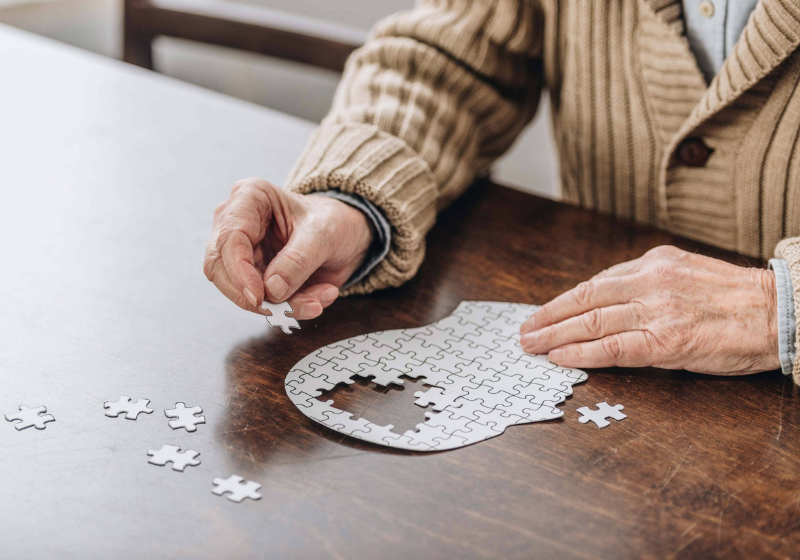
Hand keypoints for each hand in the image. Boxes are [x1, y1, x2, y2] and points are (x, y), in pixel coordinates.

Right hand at [204, 178, 373, 319]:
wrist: (346, 235)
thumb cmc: (333, 221)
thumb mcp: (323, 234)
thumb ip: (298, 260)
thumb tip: (271, 289)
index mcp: (249, 198)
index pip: (229, 238)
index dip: (239, 272)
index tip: (259, 297)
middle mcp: (237, 224)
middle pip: (221, 269)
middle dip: (254, 296)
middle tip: (286, 310)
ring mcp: (242, 253)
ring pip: (241, 291)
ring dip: (279, 306)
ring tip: (316, 302)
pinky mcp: (253, 276)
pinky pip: (262, 302)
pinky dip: (290, 307)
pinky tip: (318, 298)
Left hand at [520, 246, 779, 374]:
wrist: (780, 312)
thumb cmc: (735, 298)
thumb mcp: (686, 272)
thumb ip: (647, 282)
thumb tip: (606, 299)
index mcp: (654, 262)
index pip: (594, 283)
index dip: (562, 301)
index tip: (542, 312)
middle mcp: (650, 282)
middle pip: (584, 300)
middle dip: (548, 317)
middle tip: (524, 331)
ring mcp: (657, 311)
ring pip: (591, 322)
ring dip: (554, 335)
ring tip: (532, 345)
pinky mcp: (667, 341)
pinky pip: (613, 348)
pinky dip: (581, 353)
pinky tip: (561, 358)